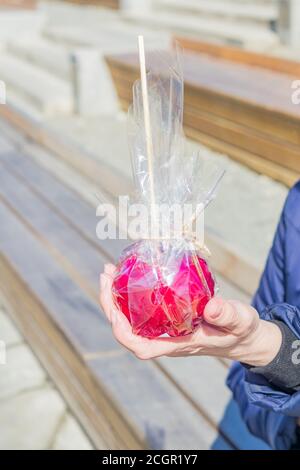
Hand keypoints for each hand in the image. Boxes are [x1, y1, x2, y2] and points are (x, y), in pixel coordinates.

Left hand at [100, 264, 281, 365]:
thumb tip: (212, 307)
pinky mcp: (170, 320)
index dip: (123, 332)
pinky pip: (143, 311)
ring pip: (132, 319)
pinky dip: (132, 294)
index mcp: (179, 345)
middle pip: (128, 330)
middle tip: (106, 274)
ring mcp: (167, 331)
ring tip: (111, 271)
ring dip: (117, 298)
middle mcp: (167, 340)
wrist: (243, 337)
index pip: (142, 347)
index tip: (113, 310)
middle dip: (111, 306)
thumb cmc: (241, 331)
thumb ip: (228, 315)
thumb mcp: (240, 321)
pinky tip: (132, 276)